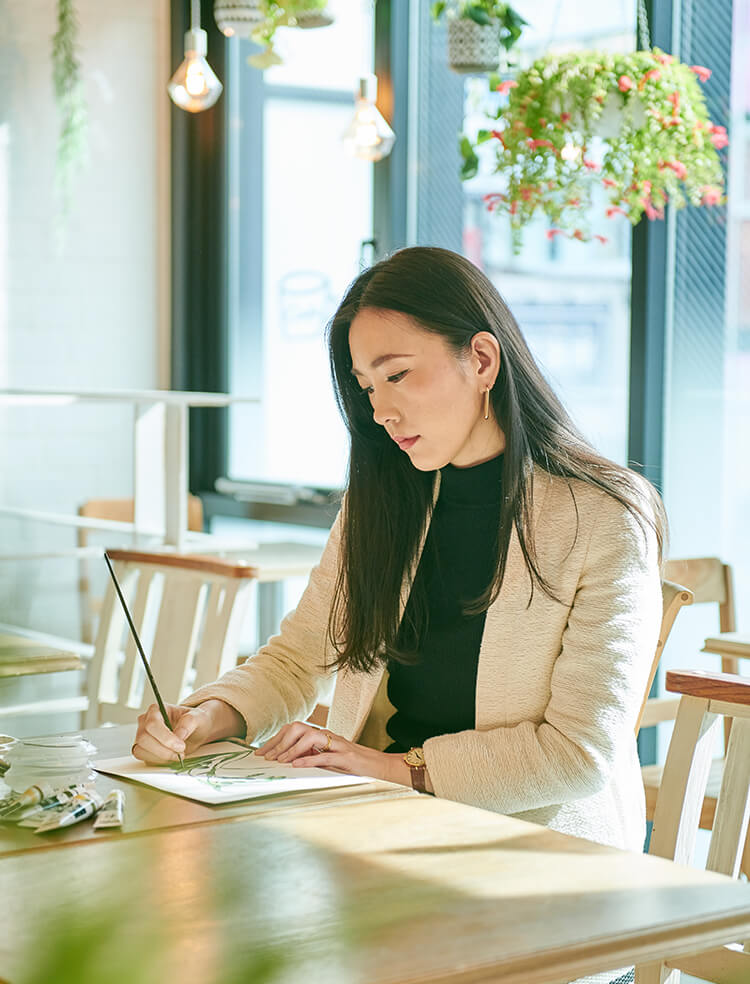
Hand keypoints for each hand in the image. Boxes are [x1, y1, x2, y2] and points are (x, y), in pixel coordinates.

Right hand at [132, 699, 244, 763]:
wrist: (200, 729)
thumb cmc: (200, 719)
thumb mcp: (200, 718)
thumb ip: (190, 723)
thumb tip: (179, 737)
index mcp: (156, 710)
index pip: (151, 724)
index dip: (164, 737)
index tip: (181, 747)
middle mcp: (146, 722)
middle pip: (143, 739)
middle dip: (163, 750)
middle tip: (182, 755)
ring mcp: (144, 736)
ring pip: (141, 750)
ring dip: (160, 757)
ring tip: (179, 756)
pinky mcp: (146, 750)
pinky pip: (145, 759)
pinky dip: (158, 762)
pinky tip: (173, 759)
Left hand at [255, 722, 411, 785]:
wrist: (380, 766)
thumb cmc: (352, 764)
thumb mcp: (327, 759)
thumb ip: (311, 756)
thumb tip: (285, 761)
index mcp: (322, 735)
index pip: (294, 730)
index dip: (276, 740)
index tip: (261, 753)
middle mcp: (328, 735)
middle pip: (298, 728)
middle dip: (280, 742)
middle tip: (267, 758)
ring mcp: (338, 744)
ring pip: (310, 738)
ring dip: (292, 750)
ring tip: (280, 762)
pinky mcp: (347, 757)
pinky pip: (326, 755)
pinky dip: (309, 760)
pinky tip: (297, 766)